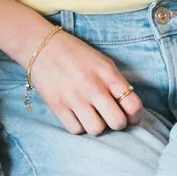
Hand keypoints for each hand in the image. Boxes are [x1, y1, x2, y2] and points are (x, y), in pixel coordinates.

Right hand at [27, 29, 143, 135]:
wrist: (41, 45)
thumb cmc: (76, 54)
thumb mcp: (102, 62)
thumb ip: (116, 83)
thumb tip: (129, 109)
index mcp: (108, 74)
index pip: (133, 105)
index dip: (136, 116)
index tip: (131, 117)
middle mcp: (93, 86)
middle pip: (118, 123)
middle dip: (117, 123)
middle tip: (110, 116)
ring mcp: (74, 97)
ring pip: (97, 130)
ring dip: (96, 125)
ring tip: (92, 114)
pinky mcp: (57, 106)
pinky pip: (76, 130)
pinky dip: (78, 125)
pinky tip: (77, 114)